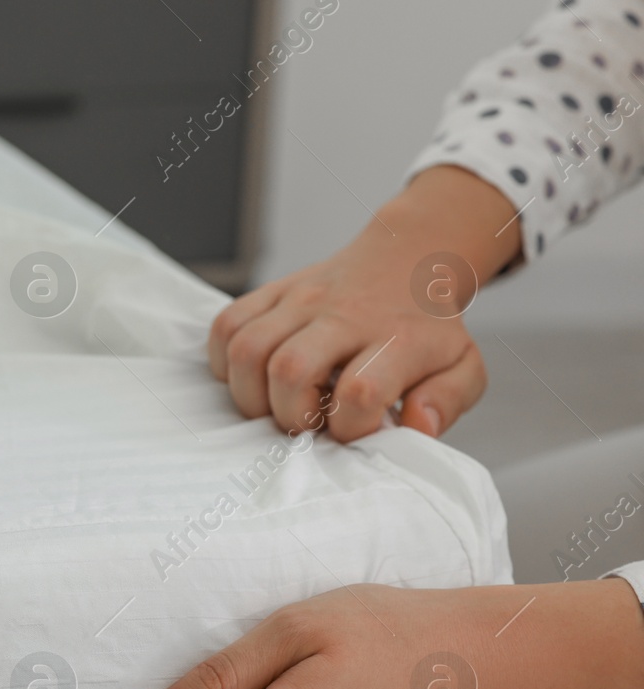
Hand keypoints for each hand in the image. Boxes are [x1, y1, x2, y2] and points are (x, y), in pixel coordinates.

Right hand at [209, 166, 521, 442]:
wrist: (406, 258)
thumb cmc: (427, 328)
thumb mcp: (463, 366)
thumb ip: (447, 401)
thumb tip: (414, 426)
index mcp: (397, 337)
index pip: (360, 392)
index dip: (349, 428)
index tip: (356, 430)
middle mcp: (344, 313)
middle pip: (289, 370)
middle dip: (290, 415)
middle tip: (309, 421)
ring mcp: (302, 298)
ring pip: (247, 350)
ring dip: (252, 394)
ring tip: (279, 403)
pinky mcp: (271, 290)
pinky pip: (225, 327)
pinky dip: (227, 363)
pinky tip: (258, 376)